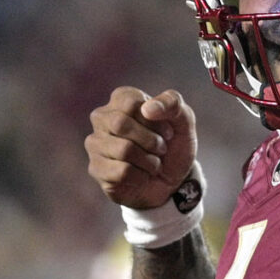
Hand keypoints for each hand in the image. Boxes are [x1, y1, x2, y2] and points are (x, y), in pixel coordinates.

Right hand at [85, 87, 197, 208]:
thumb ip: (172, 103)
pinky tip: (142, 175)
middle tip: (162, 149)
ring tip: (154, 163)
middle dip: (151, 141)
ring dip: (150, 161)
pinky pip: (121, 172)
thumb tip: (147, 108)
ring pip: (123, 150)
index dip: (157, 121)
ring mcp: (95, 143)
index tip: (168, 131)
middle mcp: (102, 117)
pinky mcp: (96, 168)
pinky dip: (141, 176)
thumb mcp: (184, 120)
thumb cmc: (174, 145)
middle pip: (120, 124)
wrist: (173, 180)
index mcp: (121, 99)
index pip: (132, 102)